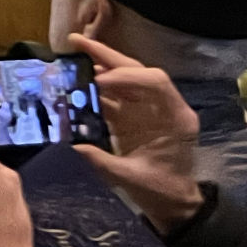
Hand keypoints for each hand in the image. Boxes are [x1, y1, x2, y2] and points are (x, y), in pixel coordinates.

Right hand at [68, 34, 203, 230]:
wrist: (173, 204)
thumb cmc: (162, 191)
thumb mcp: (133, 179)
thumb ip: (103, 161)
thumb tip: (72, 145)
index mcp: (175, 118)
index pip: (155, 82)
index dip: (126, 76)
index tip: (97, 81)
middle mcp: (162, 107)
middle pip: (137, 71)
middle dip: (108, 56)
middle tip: (76, 42)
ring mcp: (147, 110)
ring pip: (124, 78)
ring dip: (99, 64)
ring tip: (71, 51)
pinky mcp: (132, 117)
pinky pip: (113, 95)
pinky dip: (94, 86)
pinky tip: (74, 80)